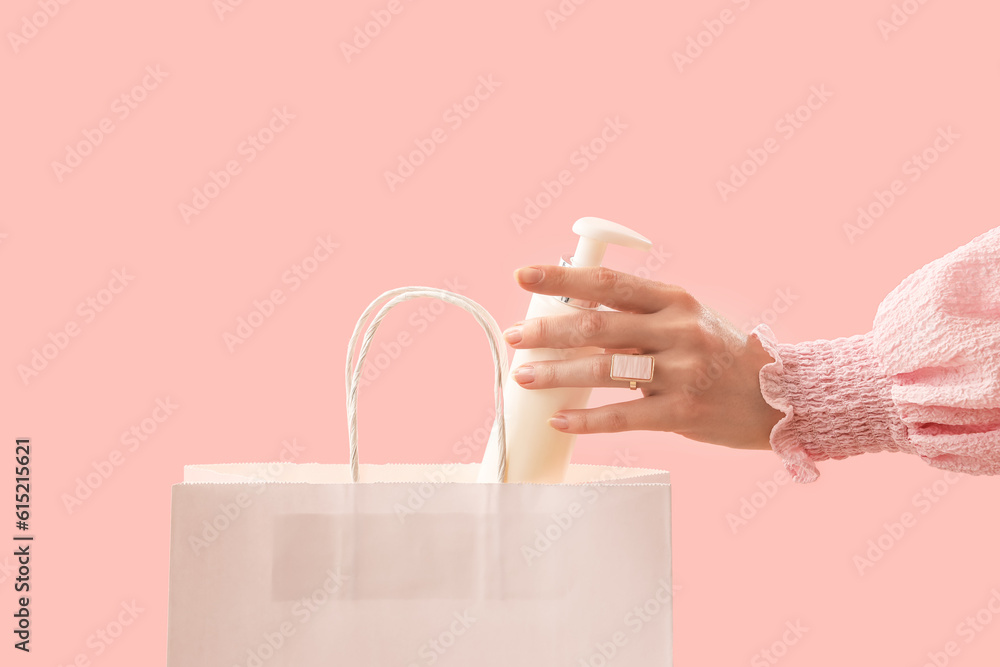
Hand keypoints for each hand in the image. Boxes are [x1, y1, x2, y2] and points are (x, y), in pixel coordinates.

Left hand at [501, 265, 784, 450]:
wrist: (778, 395)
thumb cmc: (720, 353)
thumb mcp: (687, 317)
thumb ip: (637, 313)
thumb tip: (572, 310)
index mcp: (674, 300)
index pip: (608, 282)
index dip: (561, 278)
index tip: (522, 276)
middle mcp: (678, 331)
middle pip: (598, 326)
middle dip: (547, 331)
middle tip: (514, 336)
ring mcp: (682, 373)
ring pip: (605, 371)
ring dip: (556, 373)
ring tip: (523, 375)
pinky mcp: (682, 413)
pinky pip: (624, 417)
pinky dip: (587, 420)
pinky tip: (560, 419)